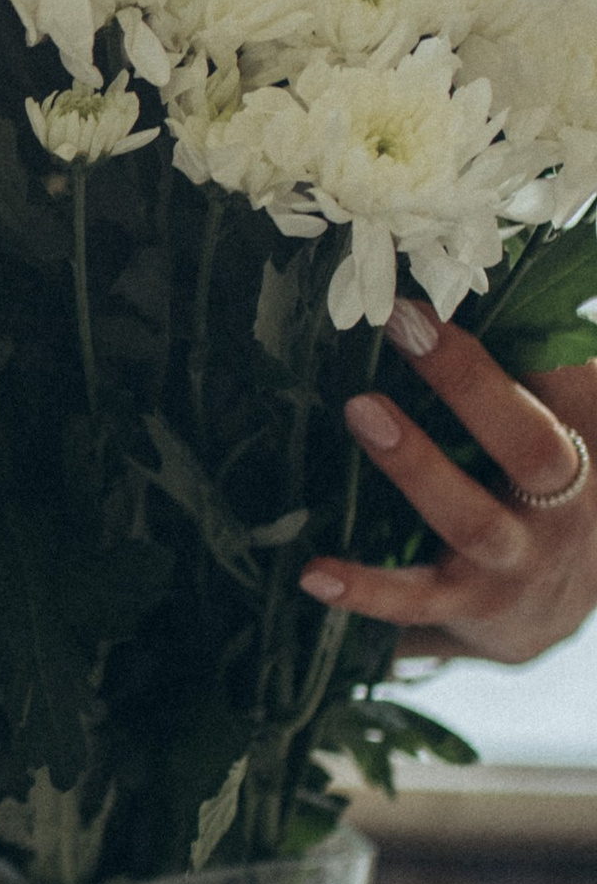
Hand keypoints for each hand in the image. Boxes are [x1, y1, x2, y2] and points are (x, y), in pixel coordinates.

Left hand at [298, 299, 596, 661]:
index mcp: (584, 436)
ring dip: (415, 465)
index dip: (528, 336)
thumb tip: (462, 276)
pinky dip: (365, 590)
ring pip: (471, 517)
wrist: (564, 607)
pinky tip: (314, 572)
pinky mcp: (470, 607)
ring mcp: (517, 557)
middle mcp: (563, 499)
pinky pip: (417, 600)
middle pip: (529, 441)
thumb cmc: (547, 486)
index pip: (566, 376)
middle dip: (469, 382)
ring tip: (360, 410)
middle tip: (406, 324)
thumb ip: (537, 358)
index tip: (457, 286)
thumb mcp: (568, 420)